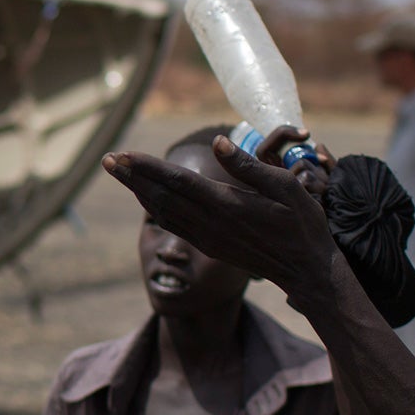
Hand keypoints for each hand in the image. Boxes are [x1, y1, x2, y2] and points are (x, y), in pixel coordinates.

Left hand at [104, 135, 339, 306]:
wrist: (306, 271)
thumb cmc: (302, 224)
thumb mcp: (286, 188)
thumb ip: (249, 166)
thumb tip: (218, 143)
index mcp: (228, 205)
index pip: (177, 181)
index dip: (147, 167)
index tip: (122, 154)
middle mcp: (211, 224)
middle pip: (161, 196)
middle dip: (132, 176)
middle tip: (107, 158)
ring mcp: (208, 238)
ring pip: (164, 211)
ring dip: (139, 191)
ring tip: (120, 172)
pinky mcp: (210, 246)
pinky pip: (174, 224)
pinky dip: (155, 207)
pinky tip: (146, 196)